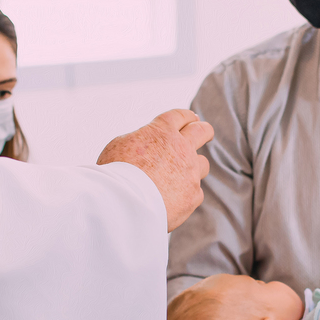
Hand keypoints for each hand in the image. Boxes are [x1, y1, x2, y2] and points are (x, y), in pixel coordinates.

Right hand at [97, 109, 212, 231]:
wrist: (124, 203)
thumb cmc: (115, 172)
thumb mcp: (120, 144)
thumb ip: (140, 140)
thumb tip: (146, 144)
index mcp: (162, 131)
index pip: (181, 116)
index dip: (186, 117)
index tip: (191, 119)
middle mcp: (181, 148)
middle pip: (203, 131)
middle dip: (205, 131)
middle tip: (205, 133)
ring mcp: (190, 172)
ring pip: (202, 165)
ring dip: (194, 167)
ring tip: (181, 175)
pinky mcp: (193, 195)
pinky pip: (195, 192)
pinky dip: (185, 194)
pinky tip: (173, 199)